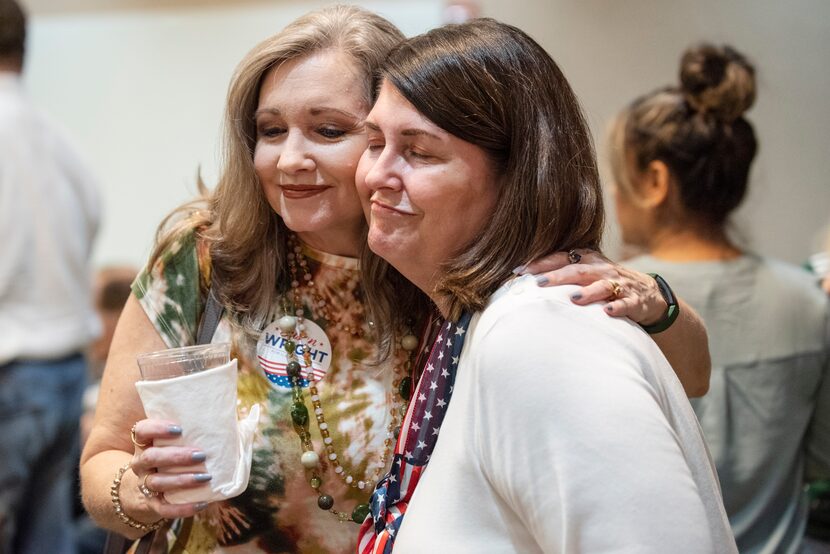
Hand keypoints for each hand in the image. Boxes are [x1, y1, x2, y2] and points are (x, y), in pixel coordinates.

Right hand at [126, 419, 211, 521]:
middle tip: (201, 455)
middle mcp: (141, 463)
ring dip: (181, 480)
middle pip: (151, 457)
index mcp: (145, 443)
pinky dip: (183, 508)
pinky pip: (164, 509)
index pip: (142, 430)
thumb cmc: (173, 455)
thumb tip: (241, 420)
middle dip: (176, 456)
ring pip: (157, 482)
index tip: (179, 429)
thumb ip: (198, 430)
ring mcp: (144, 484)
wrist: (151, 487)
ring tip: (205, 477)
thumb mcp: (176, 441)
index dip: (157, 428)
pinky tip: (202, 504)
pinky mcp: (153, 504)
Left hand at [520, 249, 667, 324]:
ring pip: (603, 286)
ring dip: (588, 292)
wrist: (647, 292)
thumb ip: (562, 272)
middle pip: (578, 271)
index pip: (562, 258)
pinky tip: (608, 313)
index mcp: (588, 260)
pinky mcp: (634, 301)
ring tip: (574, 299)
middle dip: (558, 276)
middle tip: (538, 283)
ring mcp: (619, 284)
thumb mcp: (587, 271)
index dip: (542, 263)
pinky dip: (618, 308)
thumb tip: (524, 278)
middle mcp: (602, 269)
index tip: (520, 270)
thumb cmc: (606, 281)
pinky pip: (626, 304)